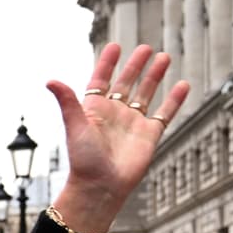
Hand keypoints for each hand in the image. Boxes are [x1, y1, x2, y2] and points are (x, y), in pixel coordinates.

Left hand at [47, 43, 189, 232]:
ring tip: (164, 57)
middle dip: (135, 66)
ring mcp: (132, 123)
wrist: (101, 187)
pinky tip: (182, 85)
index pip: (101, 79)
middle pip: (126, 83)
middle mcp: (114, 114)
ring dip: (154, 76)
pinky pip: (164, 113)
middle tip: (145, 48)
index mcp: (94, 109)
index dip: (107, 64)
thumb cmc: (84, 160)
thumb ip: (67, 101)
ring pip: (146, 94)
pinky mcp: (149, 135)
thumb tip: (50, 80)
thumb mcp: (76, 126)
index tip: (115, 46)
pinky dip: (174, 100)